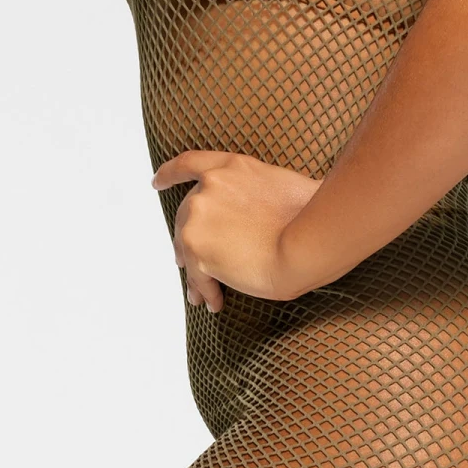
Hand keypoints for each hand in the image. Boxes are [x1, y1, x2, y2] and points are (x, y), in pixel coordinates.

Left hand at [150, 151, 321, 310]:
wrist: (307, 243)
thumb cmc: (311, 218)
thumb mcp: (282, 186)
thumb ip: (258, 193)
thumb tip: (258, 215)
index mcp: (229, 168)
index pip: (188, 164)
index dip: (169, 173)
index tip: (156, 181)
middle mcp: (208, 189)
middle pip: (185, 217)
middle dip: (189, 240)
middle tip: (196, 261)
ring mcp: (198, 220)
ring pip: (188, 252)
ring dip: (197, 273)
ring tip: (208, 292)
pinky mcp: (198, 253)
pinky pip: (196, 278)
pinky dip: (205, 292)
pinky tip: (216, 303)